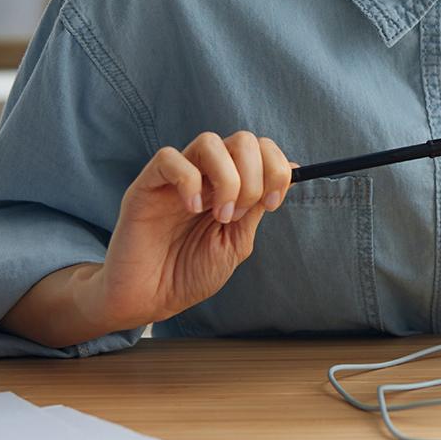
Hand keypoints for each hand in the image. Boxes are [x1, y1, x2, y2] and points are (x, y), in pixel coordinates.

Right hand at [83, 130, 295, 331]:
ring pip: (209, 141)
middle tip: (240, 213)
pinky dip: (189, 180)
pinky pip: (169, 158)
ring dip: (227, 177)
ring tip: (219, 215)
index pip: (261, 149)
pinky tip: (192, 209)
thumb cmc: (190, 274)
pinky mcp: (147, 185)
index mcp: (229, 184)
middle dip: (254, 175)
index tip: (273, 203)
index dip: (276, 169)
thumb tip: (294, 169)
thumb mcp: (236, 242)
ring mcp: (175, 177)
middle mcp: (205, 174)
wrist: (149, 300)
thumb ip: (258, 206)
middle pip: (242, 139)